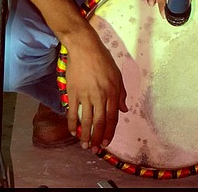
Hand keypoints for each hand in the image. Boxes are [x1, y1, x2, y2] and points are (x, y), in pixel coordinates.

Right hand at [64, 27, 127, 152]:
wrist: (85, 48)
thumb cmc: (103, 59)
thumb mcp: (117, 74)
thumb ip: (121, 93)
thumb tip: (124, 110)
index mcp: (112, 91)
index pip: (112, 117)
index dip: (110, 132)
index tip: (106, 142)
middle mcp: (100, 95)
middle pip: (100, 122)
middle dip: (98, 138)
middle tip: (95, 149)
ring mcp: (85, 95)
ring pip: (86, 120)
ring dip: (85, 135)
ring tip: (84, 145)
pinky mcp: (73, 92)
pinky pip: (73, 112)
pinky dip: (72, 123)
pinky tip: (73, 131)